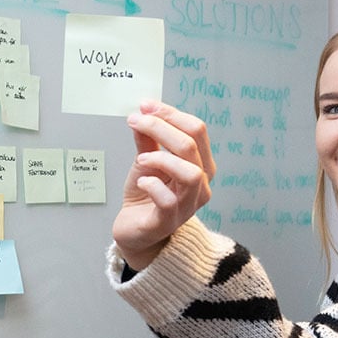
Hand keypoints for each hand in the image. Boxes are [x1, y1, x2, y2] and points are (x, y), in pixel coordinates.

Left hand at [112, 100, 215, 269]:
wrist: (136, 230)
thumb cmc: (146, 195)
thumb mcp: (146, 160)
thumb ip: (148, 138)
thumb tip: (143, 111)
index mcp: (200, 164)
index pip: (197, 130)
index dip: (170, 114)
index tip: (145, 106)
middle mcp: (201, 184)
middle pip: (192, 146)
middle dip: (161, 127)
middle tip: (136, 121)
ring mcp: (188, 205)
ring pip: (190, 173)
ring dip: (162, 157)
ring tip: (142, 157)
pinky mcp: (169, 221)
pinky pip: (168, 200)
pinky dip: (152, 184)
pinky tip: (141, 180)